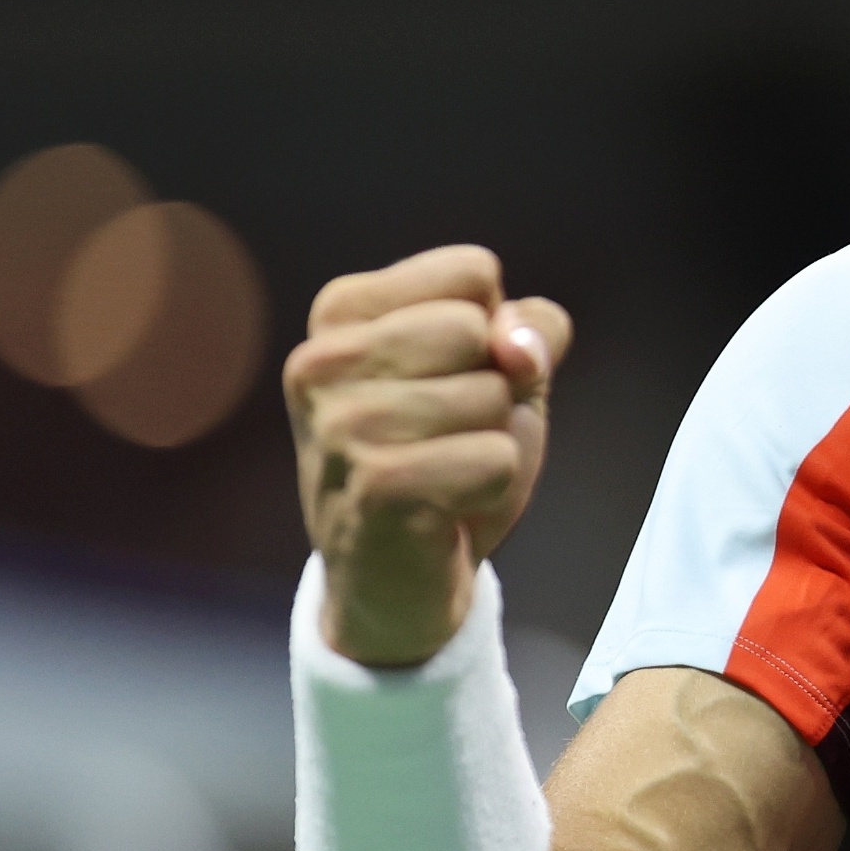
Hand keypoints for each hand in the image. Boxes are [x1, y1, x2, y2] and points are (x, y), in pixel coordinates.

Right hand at [285, 245, 571, 666]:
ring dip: (493, 440)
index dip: (497, 329)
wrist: (397, 579)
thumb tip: (518, 344)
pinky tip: (446, 507)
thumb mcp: (498, 371)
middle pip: (477, 328)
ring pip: (489, 394)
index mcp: (342, 311)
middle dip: (494, 385)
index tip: (455, 377)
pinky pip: (493, 458)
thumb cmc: (447, 456)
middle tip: (451, 433)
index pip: (473, 271)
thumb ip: (527, 330)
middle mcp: (322, 360)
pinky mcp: (373, 485)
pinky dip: (492, 487)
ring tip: (444, 470)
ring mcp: (340, 424)